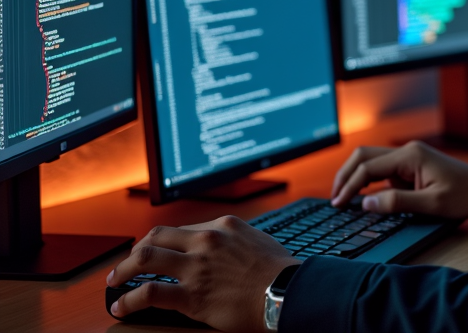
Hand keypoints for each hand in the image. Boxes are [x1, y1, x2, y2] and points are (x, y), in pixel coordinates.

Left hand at [106, 215, 299, 332]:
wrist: (287, 291)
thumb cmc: (279, 271)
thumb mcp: (257, 241)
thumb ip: (234, 241)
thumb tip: (224, 248)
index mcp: (222, 226)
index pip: (180, 229)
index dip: (161, 242)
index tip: (154, 253)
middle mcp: (205, 241)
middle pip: (156, 237)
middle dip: (135, 251)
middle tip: (126, 265)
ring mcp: (196, 267)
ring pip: (145, 259)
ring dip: (123, 271)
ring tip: (114, 282)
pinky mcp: (191, 295)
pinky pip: (149, 293)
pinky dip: (129, 300)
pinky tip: (122, 307)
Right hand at [331, 140, 467, 219]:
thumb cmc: (462, 196)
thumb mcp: (430, 204)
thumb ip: (397, 202)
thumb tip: (366, 204)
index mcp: (410, 156)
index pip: (369, 167)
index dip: (349, 186)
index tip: (338, 203)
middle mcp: (406, 152)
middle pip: (364, 156)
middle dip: (345, 175)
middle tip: (334, 197)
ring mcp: (407, 158)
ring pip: (370, 160)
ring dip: (354, 176)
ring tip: (342, 197)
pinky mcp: (409, 166)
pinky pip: (382, 169)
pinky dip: (367, 180)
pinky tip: (361, 195)